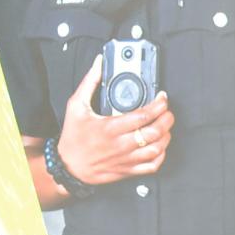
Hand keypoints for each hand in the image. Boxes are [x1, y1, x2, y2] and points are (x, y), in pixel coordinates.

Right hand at [57, 55, 174, 184]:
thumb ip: (89, 82)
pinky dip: (160, 156)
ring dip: (166, 136)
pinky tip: (159, 146)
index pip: (143, 116)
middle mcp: (120, 144)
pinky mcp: (127, 170)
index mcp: (110, 127)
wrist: (68, 165)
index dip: (158, 105)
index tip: (161, 98)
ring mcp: (125, 159)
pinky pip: (151, 166)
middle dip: (166, 119)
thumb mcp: (76, 106)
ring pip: (156, 149)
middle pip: (154, 132)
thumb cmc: (73, 137)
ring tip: (165, 127)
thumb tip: (99, 64)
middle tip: (167, 112)